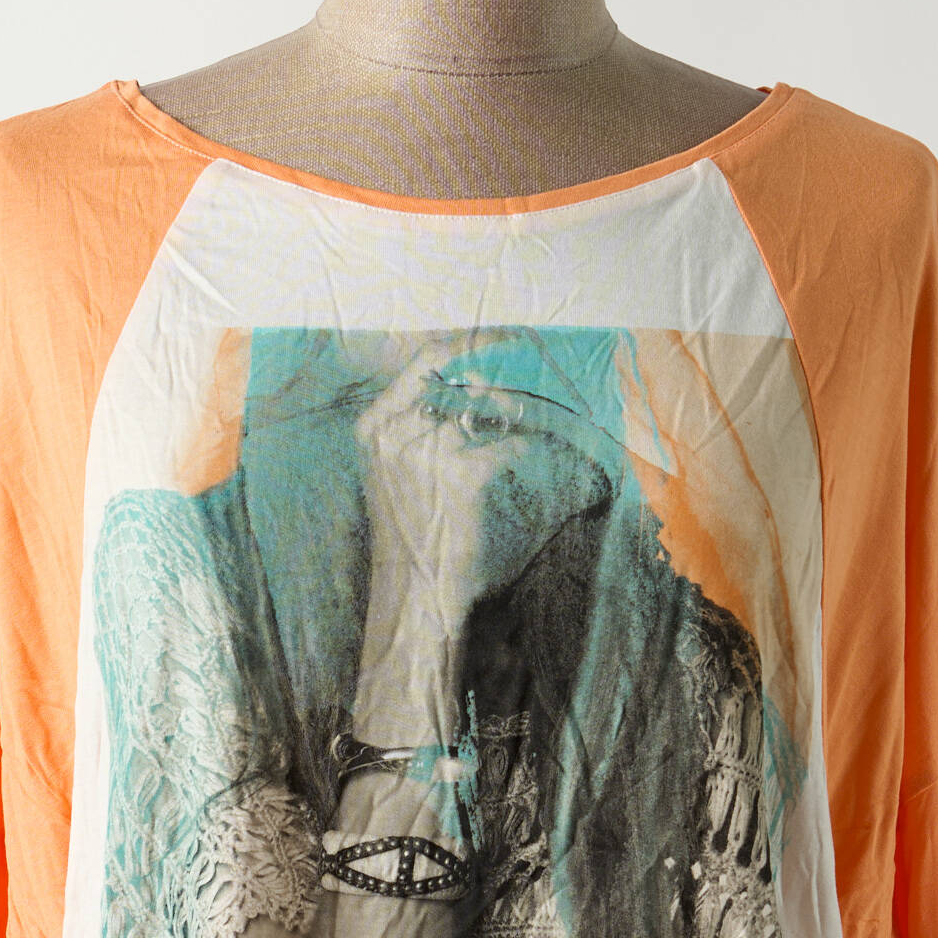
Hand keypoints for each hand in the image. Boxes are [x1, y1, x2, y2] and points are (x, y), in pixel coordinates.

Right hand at [350, 340, 615, 739]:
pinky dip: (543, 451)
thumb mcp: (407, 481)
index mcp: (374, 426)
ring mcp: (424, 452)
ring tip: (562, 431)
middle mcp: (393, 431)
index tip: (510, 331)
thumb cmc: (419, 548)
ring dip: (533, 423)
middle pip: (469, 386)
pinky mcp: (461, 477)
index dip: (473, 340)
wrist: (413, 606)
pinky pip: (516, 446)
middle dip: (512, 391)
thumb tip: (495, 402)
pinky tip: (563, 461)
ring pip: (496, 415)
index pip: (427, 359)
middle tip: (550, 387)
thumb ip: (436, 434)